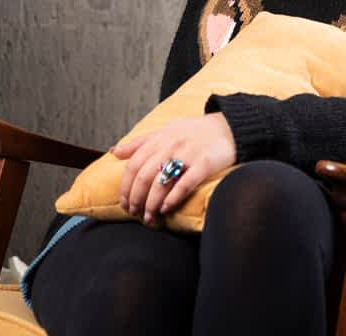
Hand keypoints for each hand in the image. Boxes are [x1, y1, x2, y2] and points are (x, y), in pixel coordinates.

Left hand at [112, 112, 237, 222]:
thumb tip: (115, 152)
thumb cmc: (196, 131)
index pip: (134, 164)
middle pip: (145, 176)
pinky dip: (172, 198)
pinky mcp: (206, 163)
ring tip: (149, 217)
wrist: (231, 127)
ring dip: (151, 204)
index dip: (125, 186)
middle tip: (133, 213)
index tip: (123, 202)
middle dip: (135, 198)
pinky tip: (166, 209)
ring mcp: (189, 153)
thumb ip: (142, 142)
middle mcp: (172, 144)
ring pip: (161, 183)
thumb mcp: (167, 130)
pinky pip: (185, 184)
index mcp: (161, 137)